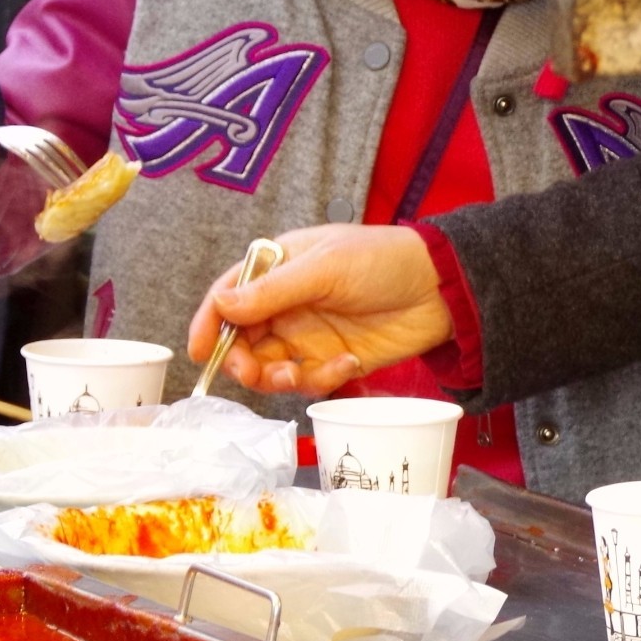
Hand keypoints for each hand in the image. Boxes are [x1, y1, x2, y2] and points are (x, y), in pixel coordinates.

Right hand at [188, 225, 454, 397]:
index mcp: (278, 268)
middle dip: (241, 360)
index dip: (208, 323)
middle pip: (241, 340)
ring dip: (276, 377)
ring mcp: (308, 334)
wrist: (442, 288)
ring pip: (270, 367)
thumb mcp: (327, 267)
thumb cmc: (385, 260)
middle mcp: (286, 304)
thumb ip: (274, 291)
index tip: (199, 351)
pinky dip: (320, 380)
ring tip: (300, 373)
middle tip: (256, 371)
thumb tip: (222, 308)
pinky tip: (347, 364)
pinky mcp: (332, 360)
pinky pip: (308, 381)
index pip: (228, 295)